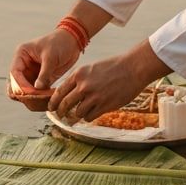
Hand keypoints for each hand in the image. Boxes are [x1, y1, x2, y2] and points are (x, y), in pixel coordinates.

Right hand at [7, 29, 78, 101]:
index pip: (15, 74)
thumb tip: (37, 89)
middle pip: (16, 85)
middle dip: (24, 94)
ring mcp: (31, 74)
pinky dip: (41, 98)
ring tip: (43, 102)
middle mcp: (24, 65)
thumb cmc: (60, 43)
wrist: (73, 42)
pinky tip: (49, 100)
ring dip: (32, 98)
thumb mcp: (51, 57)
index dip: (20, 85)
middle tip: (35, 100)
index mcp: (21, 55)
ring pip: (25, 91)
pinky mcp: (41, 80)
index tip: (30, 93)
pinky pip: (37, 92)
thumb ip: (44, 73)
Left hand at [49, 43, 165, 122]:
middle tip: (61, 116)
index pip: (59, 91)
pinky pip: (89, 117)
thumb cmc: (114, 67)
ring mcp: (94, 96)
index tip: (52, 108)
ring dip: (77, 116)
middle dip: (61, 113)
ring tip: (79, 116)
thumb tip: (69, 94)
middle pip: (65, 104)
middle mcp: (84, 85)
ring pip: (77, 113)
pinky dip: (89, 117)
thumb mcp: (92, 68)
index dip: (53, 102)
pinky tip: (93, 113)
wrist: (133, 68)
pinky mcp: (104, 105)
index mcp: (79, 74)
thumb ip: (80, 80)